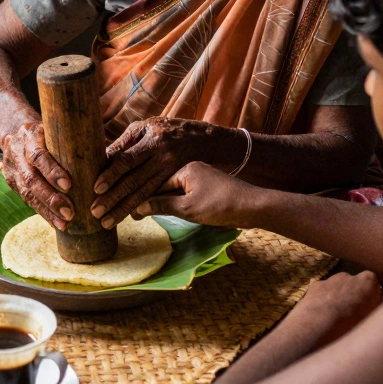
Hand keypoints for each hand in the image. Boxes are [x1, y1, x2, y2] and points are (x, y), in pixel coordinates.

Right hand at [1, 122, 73, 229]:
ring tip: (65, 223)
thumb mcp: (57, 128)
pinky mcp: (12, 181)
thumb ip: (74, 140)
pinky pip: (27, 200)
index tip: (68, 185)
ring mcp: (12, 168)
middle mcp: (17, 151)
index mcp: (30, 135)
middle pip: (31, 178)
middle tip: (70, 212)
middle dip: (50, 197)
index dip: (52, 171)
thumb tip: (106, 155)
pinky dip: (43, 212)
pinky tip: (56, 222)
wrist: (16, 132)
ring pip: (27, 193)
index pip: (38, 155)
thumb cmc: (48, 131)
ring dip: (47, 210)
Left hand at [90, 118, 209, 228]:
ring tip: (107, 222)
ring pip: (144, 194)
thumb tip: (102, 157)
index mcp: (152, 140)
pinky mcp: (177, 183)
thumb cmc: (168, 130)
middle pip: (134, 180)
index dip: (111, 174)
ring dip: (124, 209)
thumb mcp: (147, 127)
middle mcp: (162, 157)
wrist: (207, 140)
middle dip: (113, 198)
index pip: (127, 159)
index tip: (96, 188)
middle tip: (95, 212)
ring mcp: (171, 172)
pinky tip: (131, 217)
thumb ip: (126, 142)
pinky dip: (142, 208)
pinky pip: (157, 197)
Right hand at [135, 161, 253, 226]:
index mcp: (185, 168)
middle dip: (152, 199)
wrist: (254, 207)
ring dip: (164, 202)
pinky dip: (177, 203)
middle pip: (165, 185)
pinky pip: (187, 193)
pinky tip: (170, 211)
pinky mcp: (210, 187)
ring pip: (176, 190)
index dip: (142, 197)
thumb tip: (137, 207)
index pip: (156, 182)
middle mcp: (192, 168)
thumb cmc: (220, 205)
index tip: (129, 210)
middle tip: (134, 215)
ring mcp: (202, 177)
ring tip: (148, 215)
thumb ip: (161, 205)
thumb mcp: (187, 208)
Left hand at [289, 270, 382, 343]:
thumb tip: (381, 304)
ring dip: (339, 298)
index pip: (375, 283)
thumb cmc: (352, 325)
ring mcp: (330, 279)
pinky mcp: (315, 286)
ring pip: (338, 287)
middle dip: (355, 295)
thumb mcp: (374, 318)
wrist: (319, 329)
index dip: (373, 295)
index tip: (372, 308)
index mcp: (368, 281)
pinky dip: (323, 299)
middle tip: (353, 315)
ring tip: (336, 318)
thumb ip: (379, 307)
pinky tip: (322, 313)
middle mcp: (349, 275)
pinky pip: (322, 290)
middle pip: (355, 284)